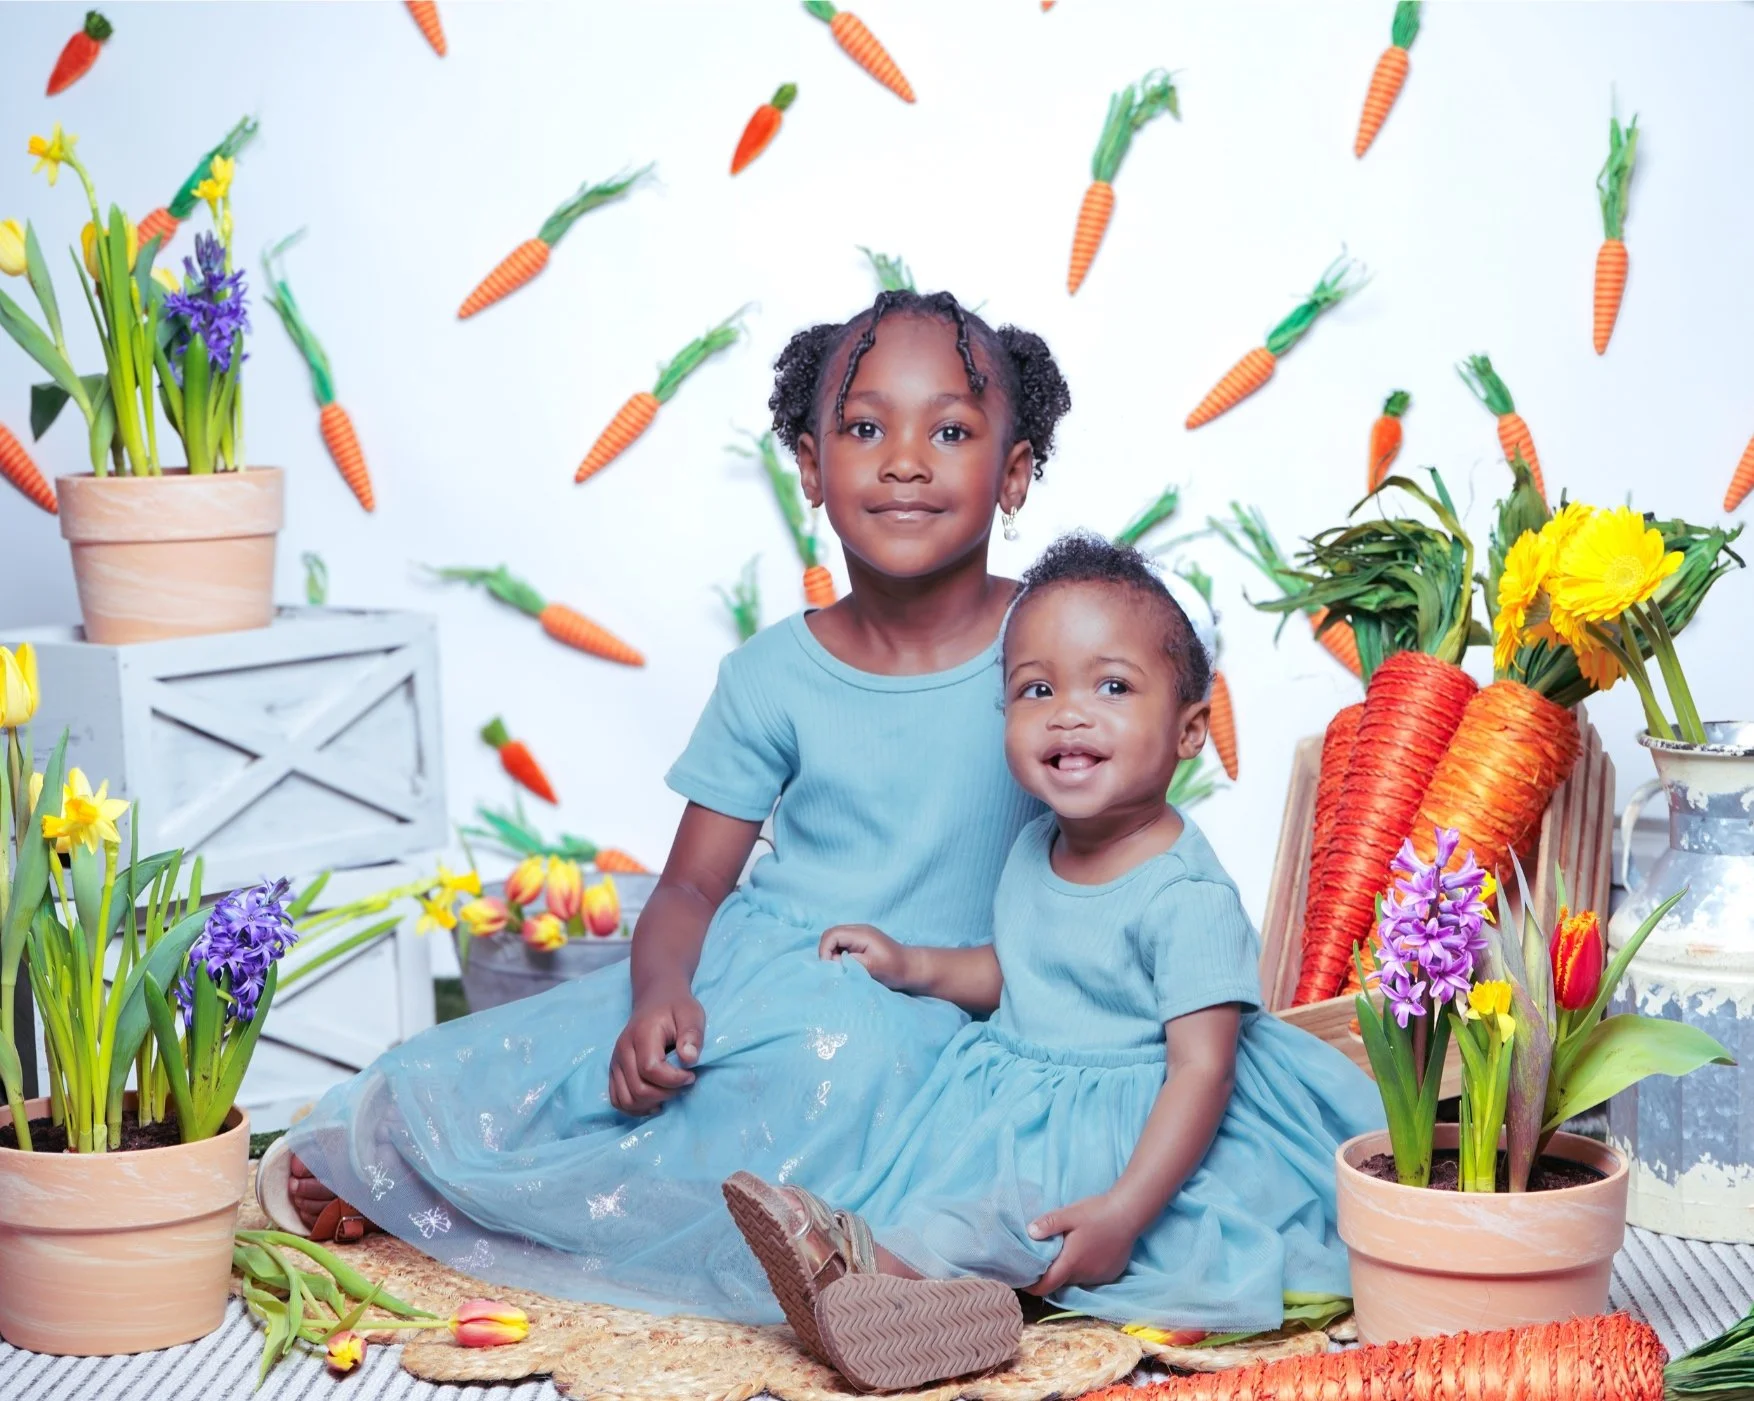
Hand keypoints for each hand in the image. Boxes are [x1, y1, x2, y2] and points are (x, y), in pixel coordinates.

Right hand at [609, 989, 705, 1114]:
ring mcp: (615, 1062)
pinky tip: (655, 1101)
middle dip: (666, 1093)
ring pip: (626, 1100)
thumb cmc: (676, 1008)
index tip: (691, 1074)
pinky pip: (618, 1100)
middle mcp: (622, 1051)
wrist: (656, 1000)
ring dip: (651, 1103)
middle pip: (638, 1089)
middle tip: (684, 1083)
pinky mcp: (615, 1071)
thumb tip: (689, 1059)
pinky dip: (636, 1107)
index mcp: (641, 1035)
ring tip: (670, 1091)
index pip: (650, 1069)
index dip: (673, 1080)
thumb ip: (692, 1035)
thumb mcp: (691, 1015)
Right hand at [820, 923, 914, 990]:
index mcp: (861, 934)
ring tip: (842, 970)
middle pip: (830, 935)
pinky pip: (841, 945)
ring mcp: (860, 936)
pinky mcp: (861, 944)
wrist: (913, 968)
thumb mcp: (874, 967)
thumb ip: (852, 963)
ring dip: (832, 955)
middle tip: (836, 970)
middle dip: (827, 953)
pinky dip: (838, 956)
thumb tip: (834, 963)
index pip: (832, 935)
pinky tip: (847, 968)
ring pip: (834, 940)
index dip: (825, 951)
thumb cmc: (896, 969)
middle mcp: (858, 931)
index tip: (833, 968)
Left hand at [1025, 1193, 1141, 1295]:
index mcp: (1071, 1262)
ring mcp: (1099, 1276)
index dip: (1032, 1287)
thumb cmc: (1097, 1212)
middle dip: (1049, 1275)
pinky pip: (1090, 1276)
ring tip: (1063, 1254)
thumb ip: (1048, 1224)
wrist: (1129, 1213)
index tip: (1023, 1280)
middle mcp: (1085, 1274)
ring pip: (1076, 1279)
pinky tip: (1084, 1253)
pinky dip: (1083, 1269)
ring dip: (1068, 1270)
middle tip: (1042, 1259)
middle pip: (1060, 1282)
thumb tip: (1029, 1233)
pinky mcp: (1111, 1273)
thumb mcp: (1069, 1213)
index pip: (1046, 1286)